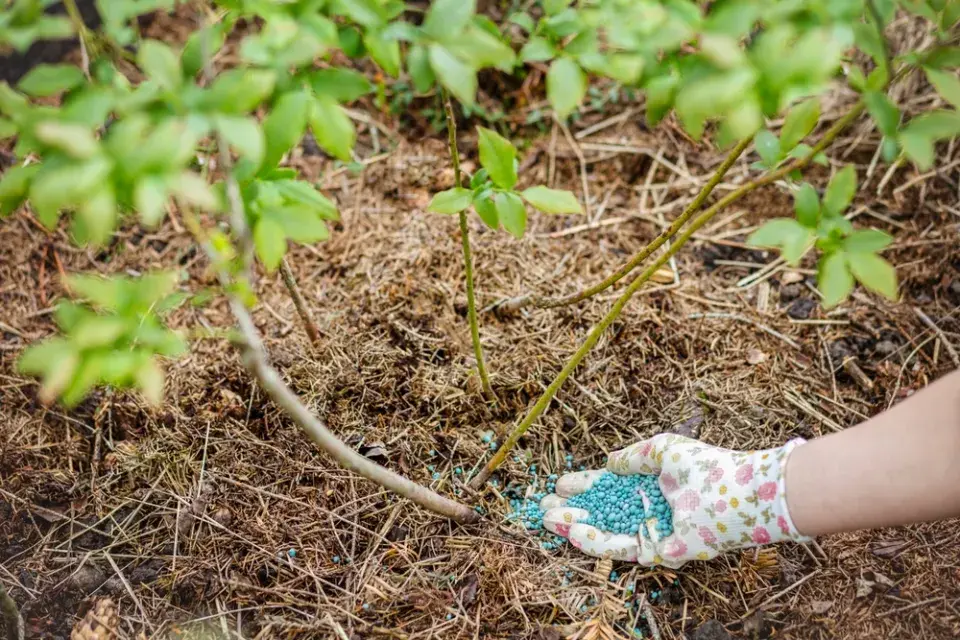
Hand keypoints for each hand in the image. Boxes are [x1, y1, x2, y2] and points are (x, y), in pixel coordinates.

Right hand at [539, 433, 809, 566]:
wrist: (740, 494)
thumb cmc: (707, 467)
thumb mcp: (664, 449)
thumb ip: (633, 456)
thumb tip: (608, 462)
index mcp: (650, 485)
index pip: (610, 487)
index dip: (585, 486)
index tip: (560, 484)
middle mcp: (649, 509)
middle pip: (602, 512)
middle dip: (572, 510)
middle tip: (543, 507)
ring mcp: (653, 531)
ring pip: (606, 532)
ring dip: (576, 526)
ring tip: (550, 520)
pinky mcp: (659, 551)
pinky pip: (622, 548)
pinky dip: (596, 542)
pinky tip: (574, 531)